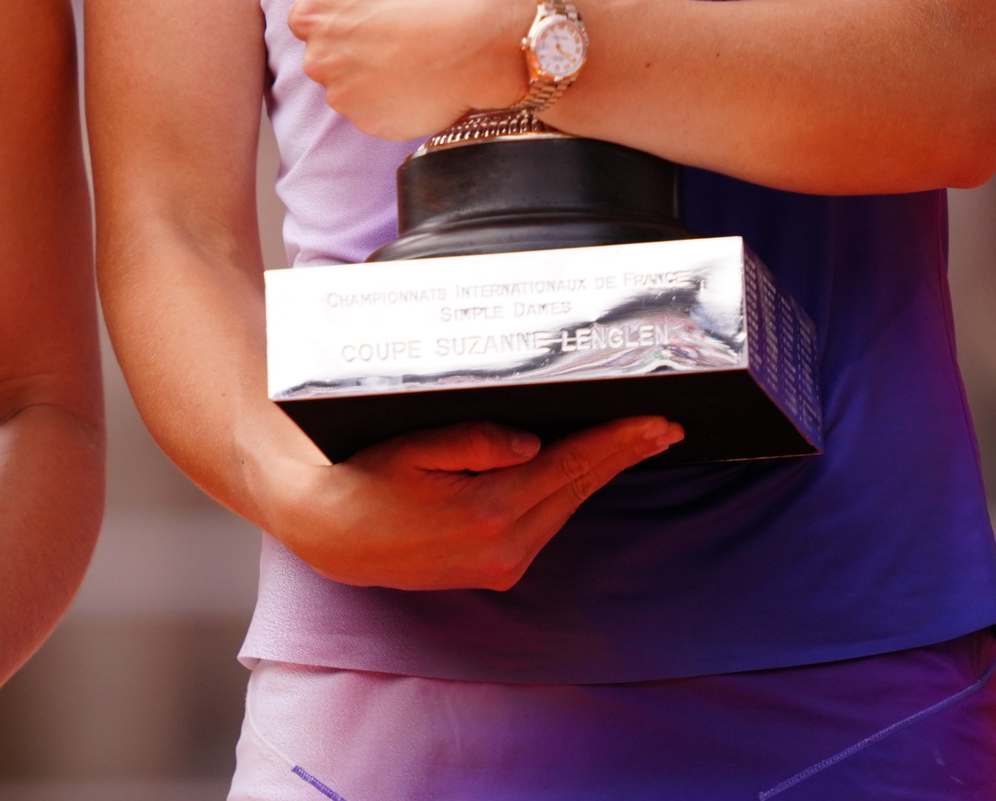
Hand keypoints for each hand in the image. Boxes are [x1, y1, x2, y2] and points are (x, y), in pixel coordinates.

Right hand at [260, 417, 680, 591]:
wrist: (332, 535)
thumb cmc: (367, 480)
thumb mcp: (413, 449)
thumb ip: (475, 442)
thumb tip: (532, 443)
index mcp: (490, 511)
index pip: (571, 465)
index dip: (619, 442)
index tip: (660, 423)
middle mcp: (506, 547)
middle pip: (578, 488)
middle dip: (620, 455)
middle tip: (663, 425)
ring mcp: (503, 566)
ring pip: (565, 507)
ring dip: (595, 473)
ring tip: (629, 441)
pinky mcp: (497, 572)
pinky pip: (545, 522)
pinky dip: (565, 493)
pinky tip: (576, 470)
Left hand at [287, 0, 531, 139]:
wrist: (489, 39)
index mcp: (314, 13)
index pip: (310, 16)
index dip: (344, 10)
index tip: (372, 9)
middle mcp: (318, 59)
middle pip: (327, 52)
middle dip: (355, 43)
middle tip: (400, 30)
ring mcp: (345, 96)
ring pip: (350, 84)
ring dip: (373, 73)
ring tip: (414, 54)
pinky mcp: (372, 124)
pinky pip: (375, 111)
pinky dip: (393, 100)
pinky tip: (421, 79)